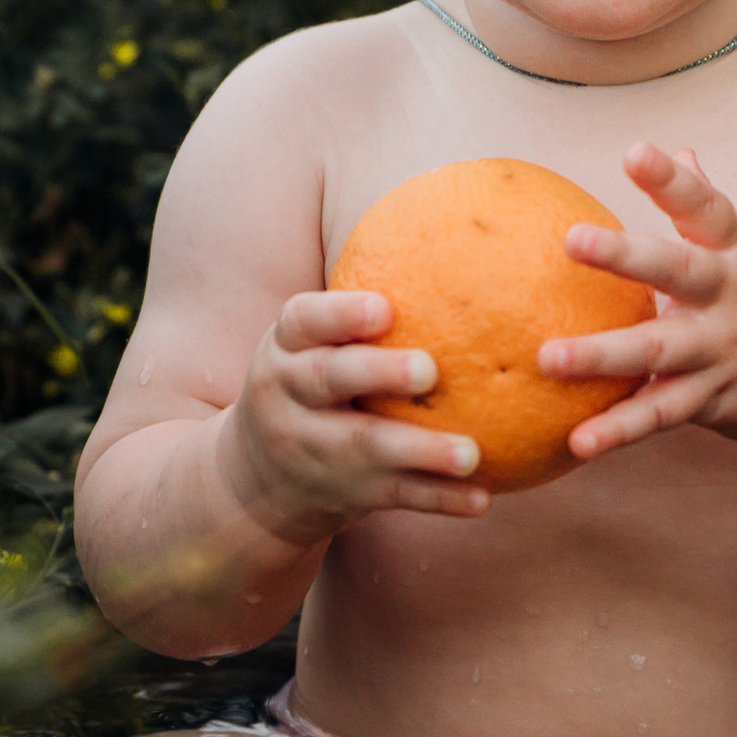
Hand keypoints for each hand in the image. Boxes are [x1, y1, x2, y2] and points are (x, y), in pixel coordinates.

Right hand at [218, 290, 493, 538]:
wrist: (253, 481)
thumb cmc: (309, 386)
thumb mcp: (310, 346)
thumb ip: (360, 310)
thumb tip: (461, 237)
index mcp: (286, 348)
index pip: (304, 321)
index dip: (340, 314)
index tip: (384, 308)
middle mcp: (290, 396)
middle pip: (328, 380)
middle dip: (377, 374)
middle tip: (430, 369)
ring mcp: (311, 450)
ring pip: (365, 448)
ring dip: (420, 451)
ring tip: (470, 453)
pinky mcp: (341, 494)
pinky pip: (394, 495)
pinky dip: (438, 498)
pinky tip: (483, 497)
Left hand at [543, 144, 736, 463]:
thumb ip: (709, 205)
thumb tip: (679, 148)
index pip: (705, 206)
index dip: (672, 179)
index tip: (634, 151)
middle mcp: (731, 297)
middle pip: (678, 272)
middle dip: (626, 257)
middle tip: (571, 240)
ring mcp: (721, 351)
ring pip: (657, 352)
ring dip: (602, 356)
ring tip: (547, 358)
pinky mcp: (712, 400)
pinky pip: (660, 414)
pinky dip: (620, 429)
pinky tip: (578, 439)